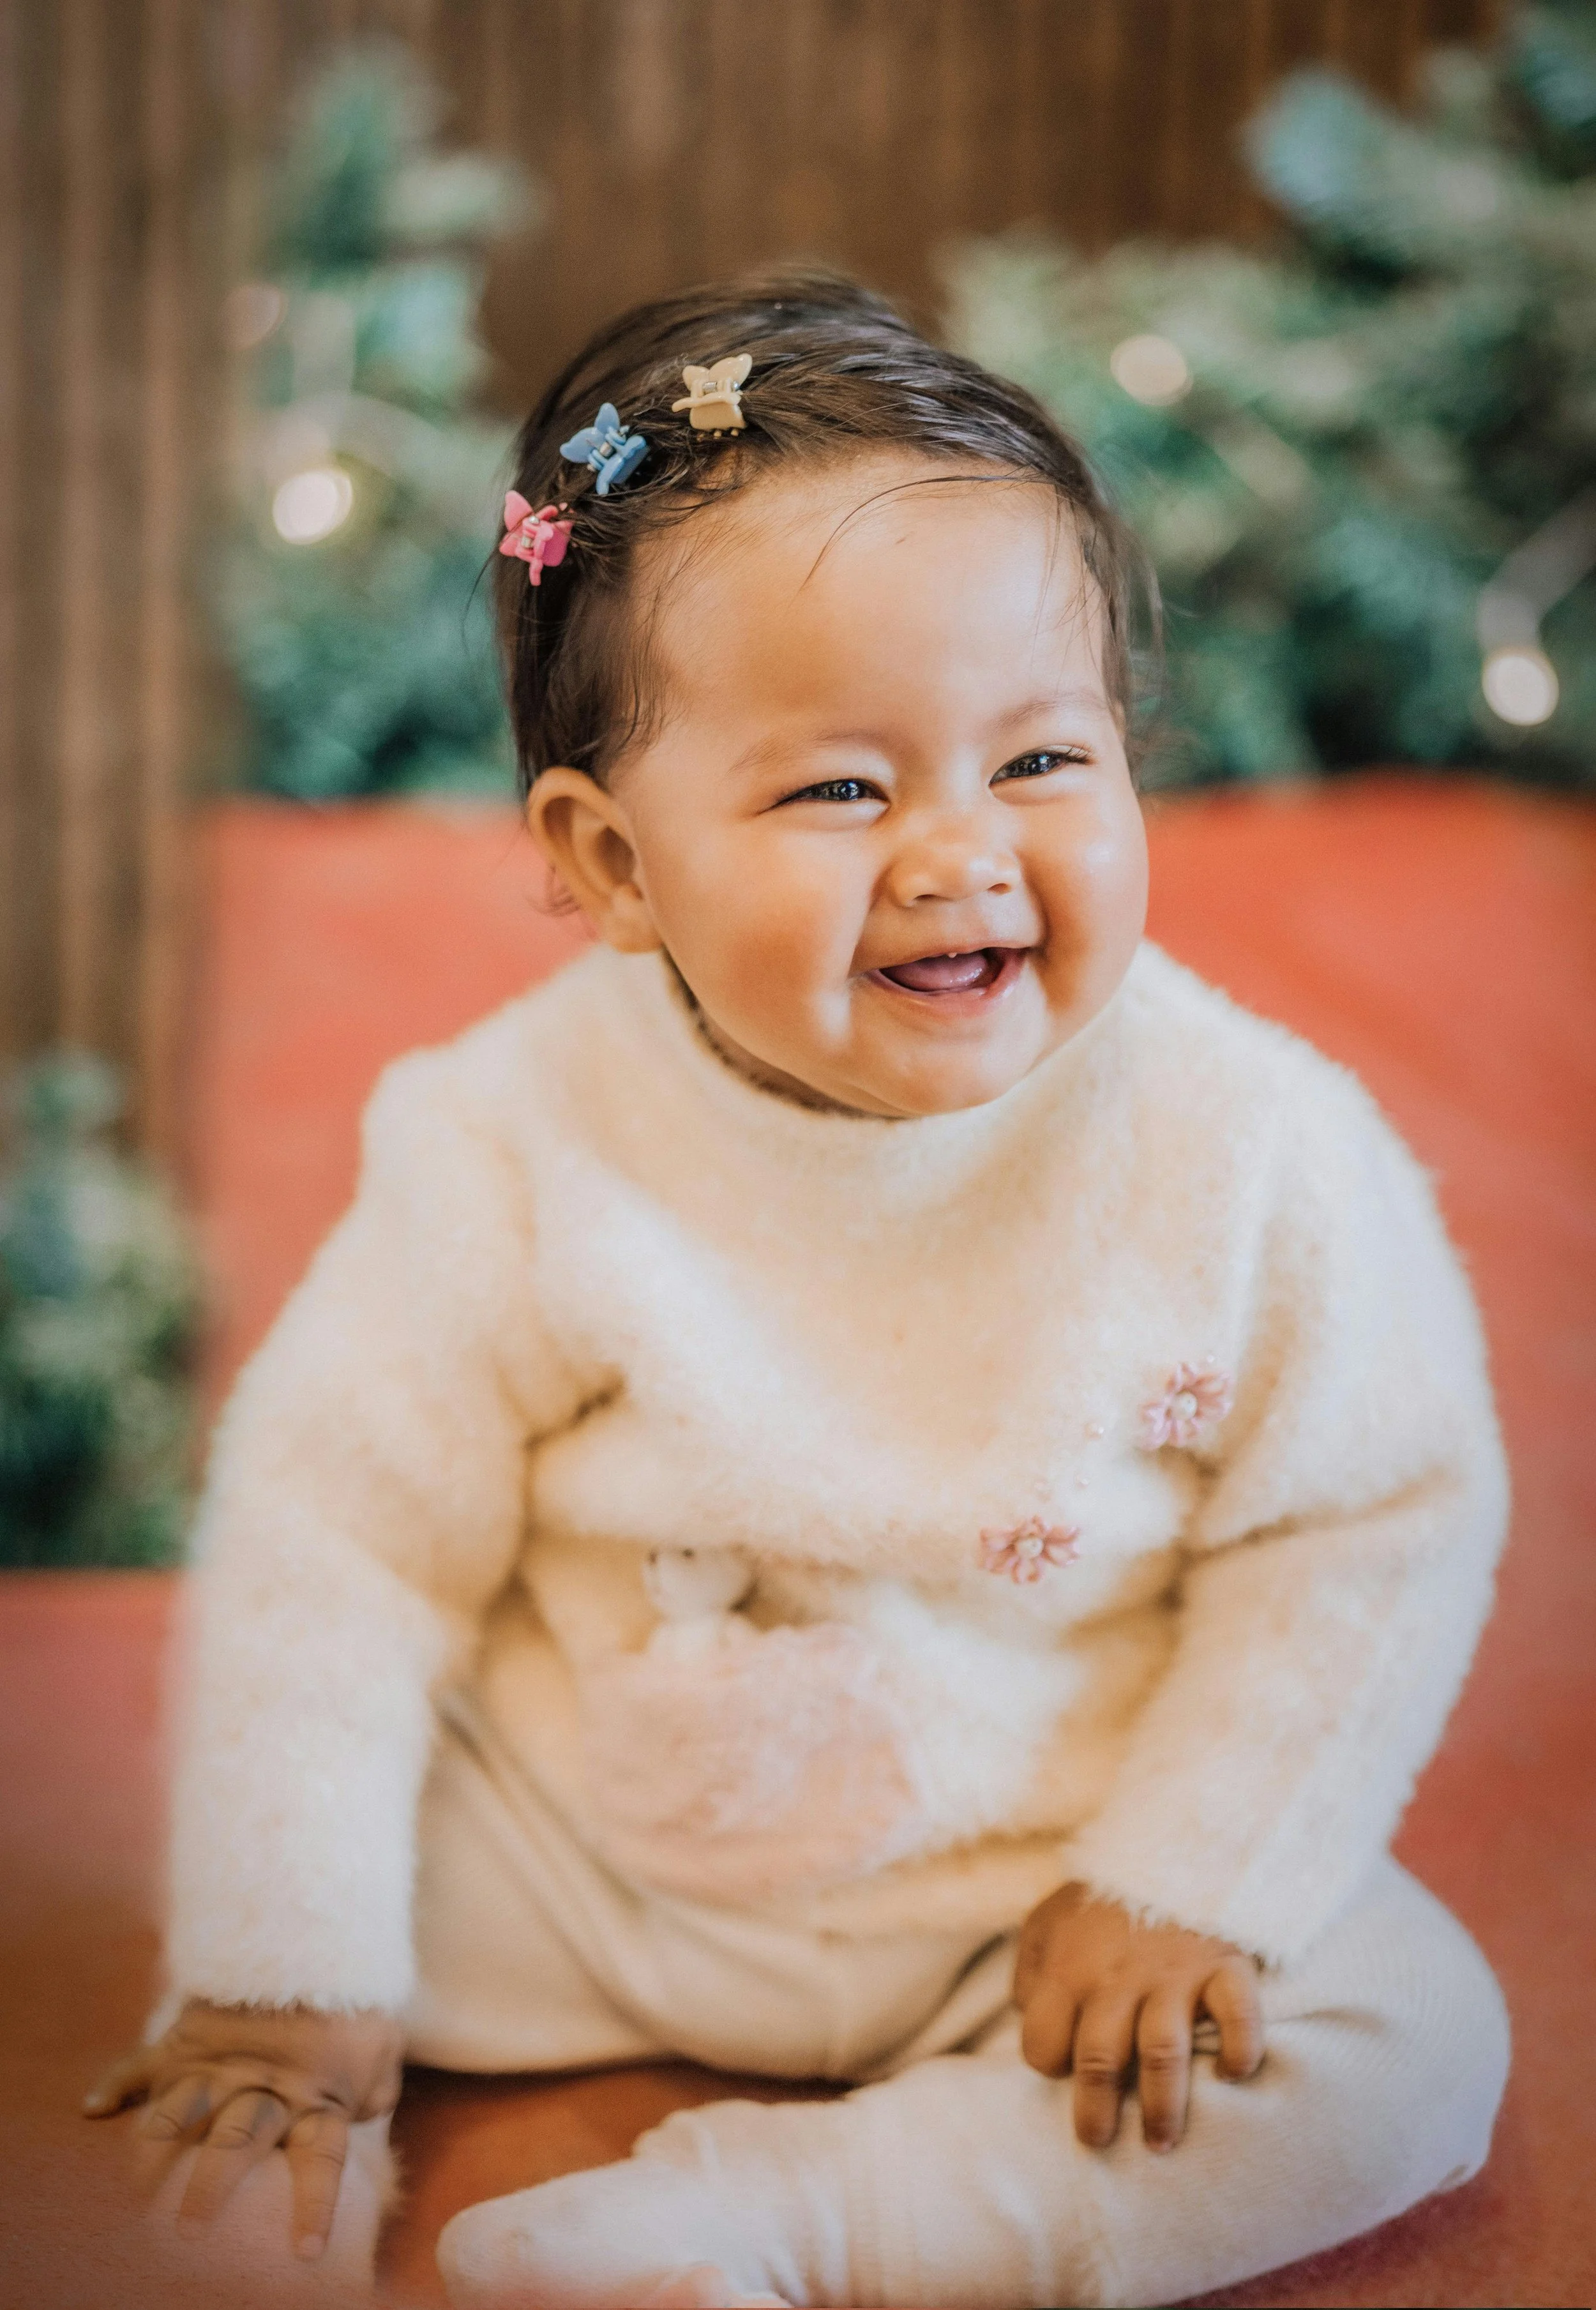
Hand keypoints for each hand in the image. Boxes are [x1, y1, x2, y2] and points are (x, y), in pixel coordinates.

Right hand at [84, 1999, 403, 2259]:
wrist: (314, 1930)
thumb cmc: (354, 1995)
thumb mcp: (380, 2047)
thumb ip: (373, 2093)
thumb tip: (361, 2120)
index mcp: (312, 2095)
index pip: (317, 2161)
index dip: (313, 2207)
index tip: (304, 2254)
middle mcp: (261, 2086)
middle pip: (235, 2142)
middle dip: (210, 2187)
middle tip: (186, 2229)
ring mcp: (218, 2062)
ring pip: (180, 2113)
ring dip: (156, 2149)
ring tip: (135, 2188)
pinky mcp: (187, 2036)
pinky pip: (144, 2062)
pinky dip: (117, 2082)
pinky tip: (93, 2107)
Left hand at [1014, 1881, 1262, 2151]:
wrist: (1175, 1840)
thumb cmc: (1106, 1893)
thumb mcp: (1050, 1917)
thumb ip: (1031, 1967)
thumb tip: (1026, 2014)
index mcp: (1070, 1968)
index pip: (1044, 2041)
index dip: (1048, 2063)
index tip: (1062, 2072)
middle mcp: (1118, 1977)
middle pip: (1099, 2058)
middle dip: (1095, 2111)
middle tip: (1097, 2143)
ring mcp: (1175, 1973)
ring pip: (1162, 2053)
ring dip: (1162, 2105)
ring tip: (1162, 2142)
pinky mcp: (1224, 1965)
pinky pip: (1237, 2015)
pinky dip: (1239, 2049)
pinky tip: (1233, 2075)